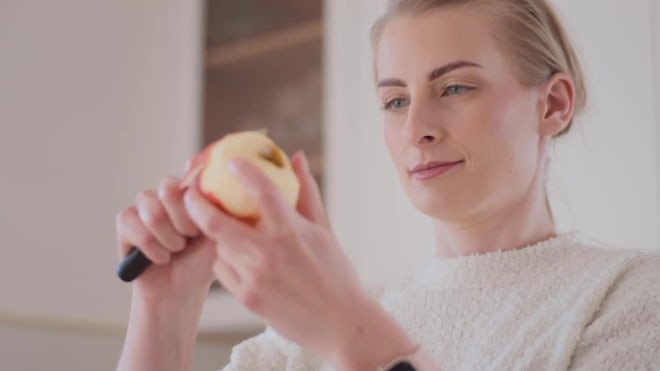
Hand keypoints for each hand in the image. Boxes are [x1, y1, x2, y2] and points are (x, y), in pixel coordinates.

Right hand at [115, 176, 215, 301]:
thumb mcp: (219, 234)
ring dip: (168, 239)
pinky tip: (159, 258)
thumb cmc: (202, 262)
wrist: (181, 290)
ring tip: (176, 250)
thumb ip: (217, 208)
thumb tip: (215, 185)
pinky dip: (151, 248)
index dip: (193, 197)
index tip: (197, 226)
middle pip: (168, 188)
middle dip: (182, 222)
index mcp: (192, 190)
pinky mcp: (126, 220)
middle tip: (188, 239)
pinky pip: (133, 226)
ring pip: (152, 212)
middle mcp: (167, 192)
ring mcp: (145, 204)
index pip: (190, 175)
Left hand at [183, 151, 372, 359]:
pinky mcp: (247, 297)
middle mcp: (269, 252)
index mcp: (291, 231)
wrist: (340, 323)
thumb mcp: (324, 230)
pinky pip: (223, 271)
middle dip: (196, 204)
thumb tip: (297, 158)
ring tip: (216, 226)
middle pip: (216, 223)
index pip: (261, 190)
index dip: (242, 171)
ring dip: (215, 235)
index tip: (230, 161)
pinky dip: (224, 259)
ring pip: (217, 247)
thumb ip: (306, 192)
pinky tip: (234, 256)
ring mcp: (254, 277)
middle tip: (190, 193)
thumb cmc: (336, 273)